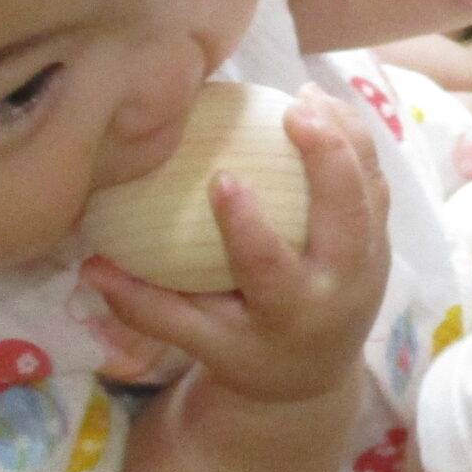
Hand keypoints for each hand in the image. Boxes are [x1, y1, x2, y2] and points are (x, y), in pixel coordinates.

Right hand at [86, 87, 390, 406]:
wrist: (313, 376)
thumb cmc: (246, 352)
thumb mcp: (198, 342)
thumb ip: (147, 306)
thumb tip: (88, 265)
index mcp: (291, 315)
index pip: (271, 268)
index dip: (248, 225)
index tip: (221, 178)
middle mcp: (341, 287)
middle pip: (347, 218)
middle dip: (328, 161)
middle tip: (294, 110)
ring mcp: (371, 261)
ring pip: (370, 192)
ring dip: (348, 138)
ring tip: (308, 94)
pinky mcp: (383, 240)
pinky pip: (376, 181)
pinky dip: (357, 140)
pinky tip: (324, 103)